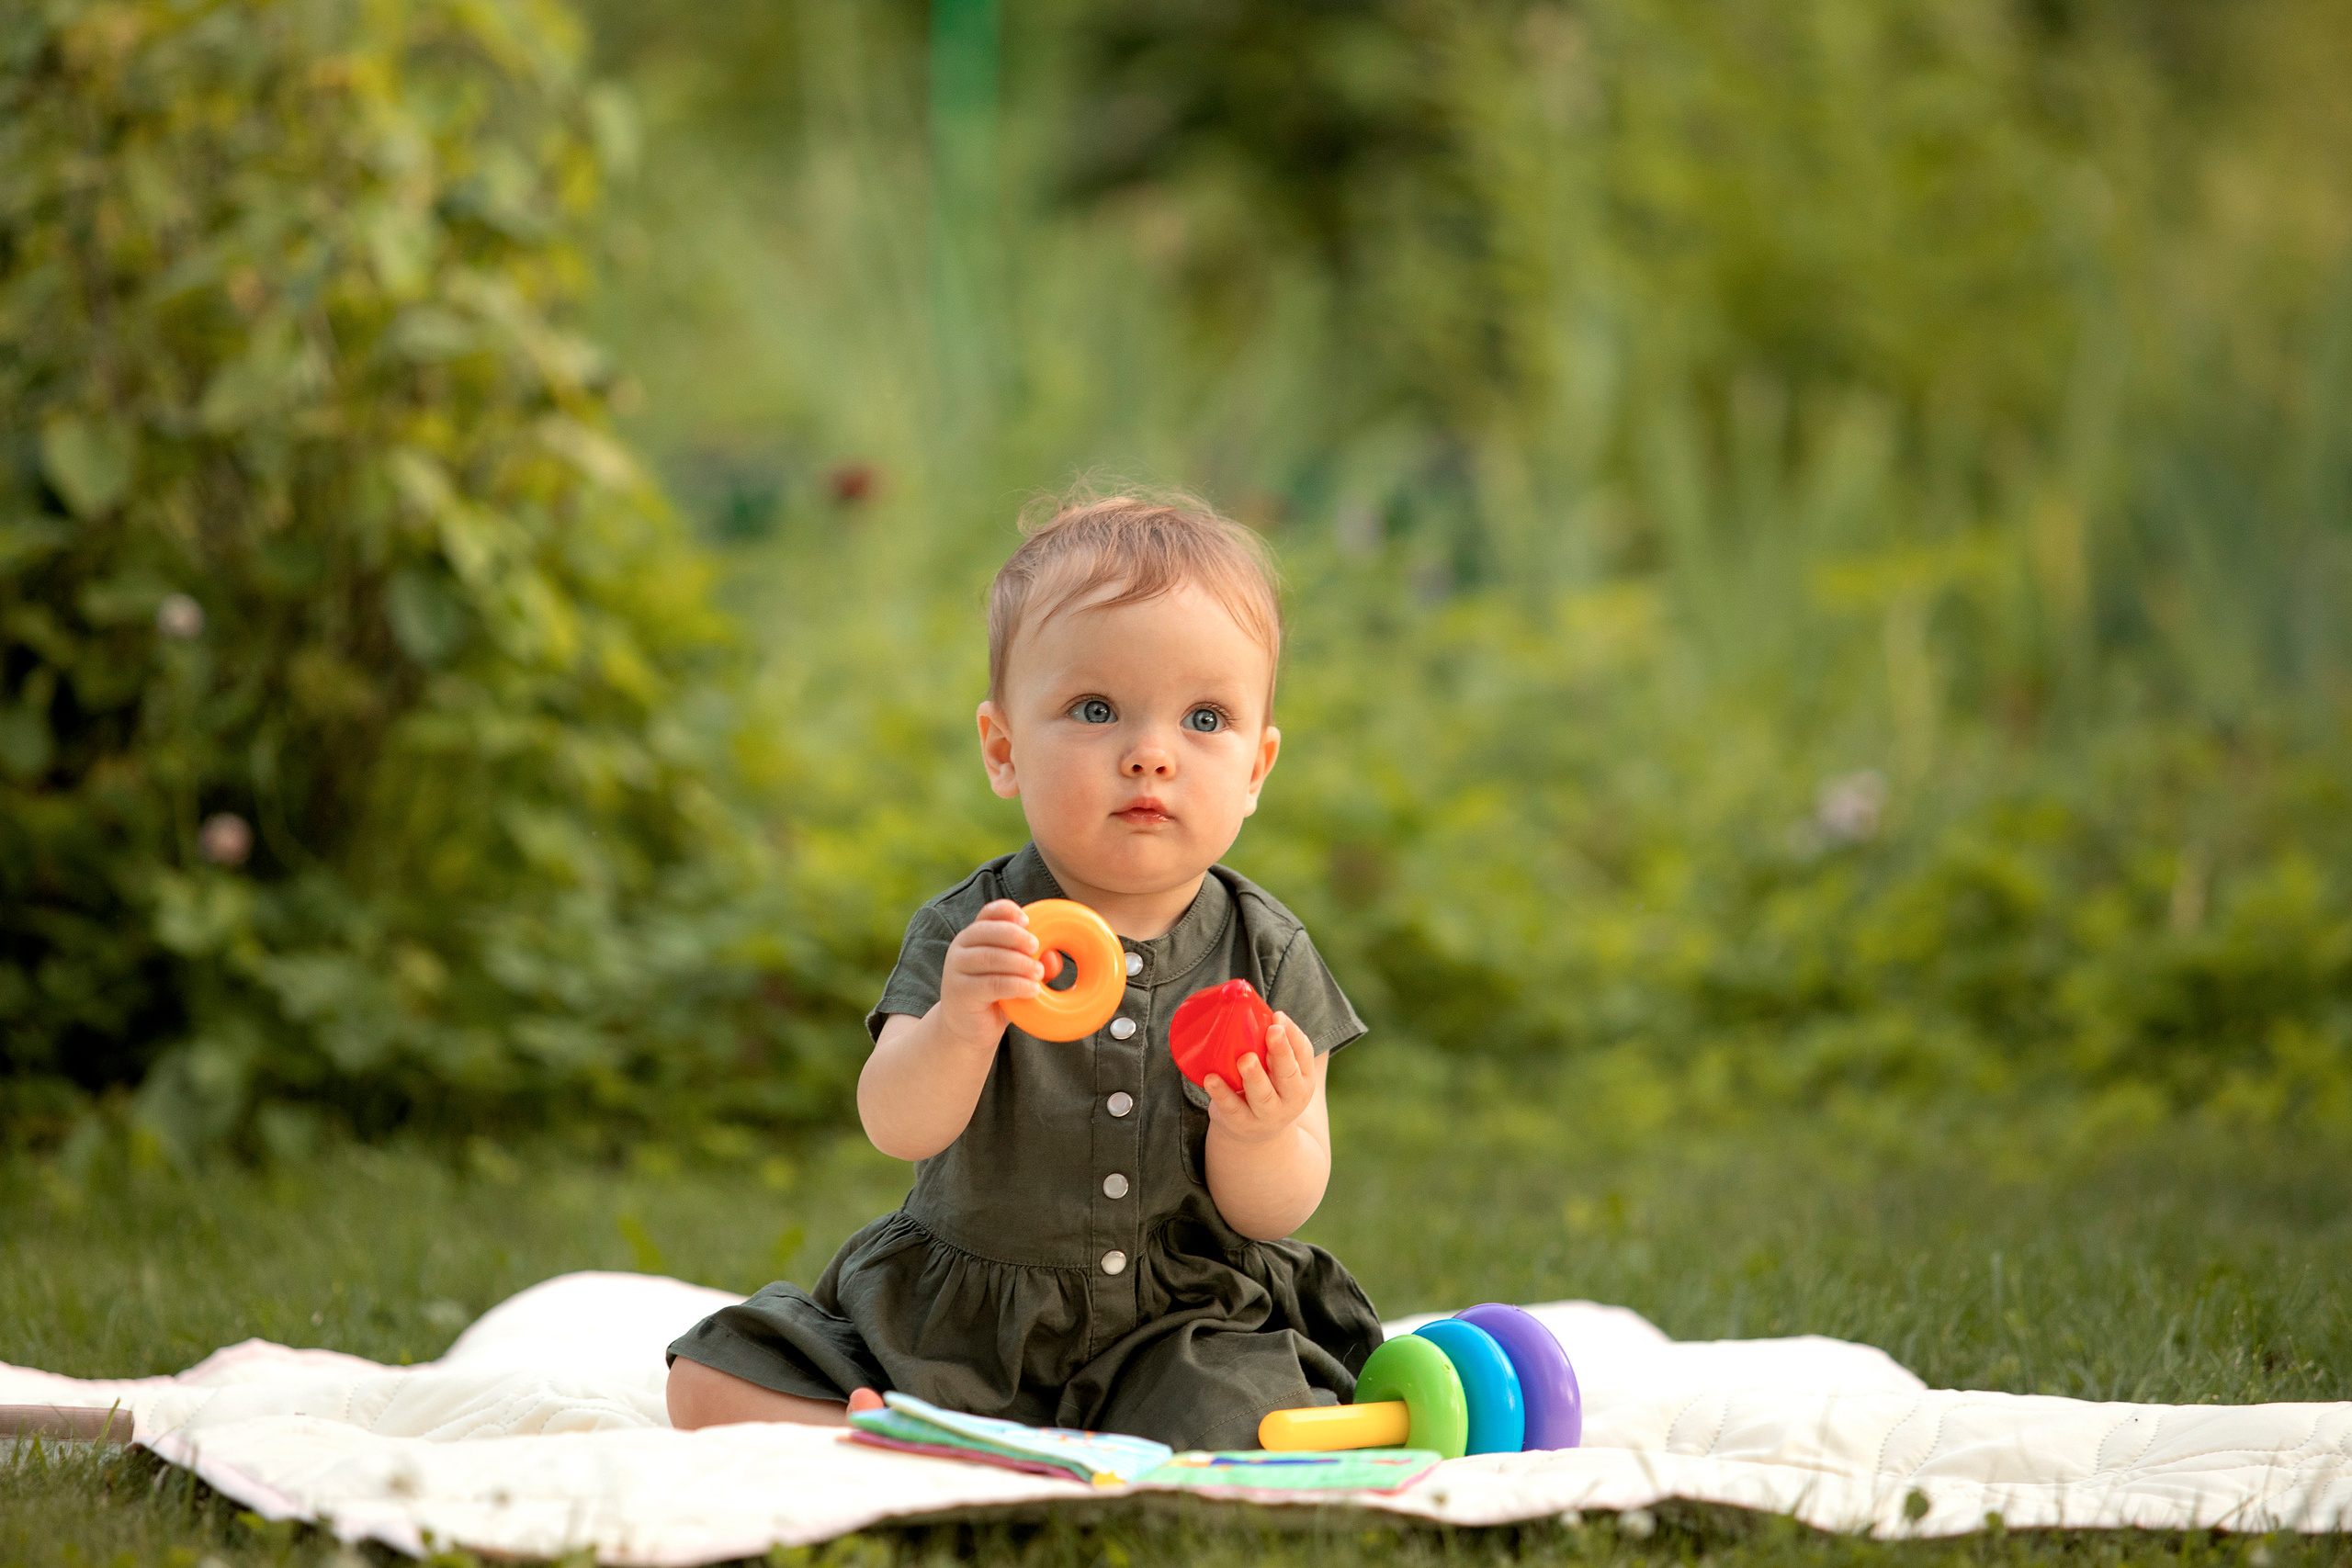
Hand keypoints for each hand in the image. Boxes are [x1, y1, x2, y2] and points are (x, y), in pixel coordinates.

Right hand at [936, 900, 1061, 1047]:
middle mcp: (961, 948)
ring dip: (1019, 963)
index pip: (988, 913)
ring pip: (990, 957)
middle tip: (1036, 948)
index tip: (1027, 920)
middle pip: (987, 931)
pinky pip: (991, 984)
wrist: (968, 1029)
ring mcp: (956, 969)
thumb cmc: (995, 997)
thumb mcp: (1015, 976)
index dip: (1007, 911)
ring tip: (1039, 973)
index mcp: (975, 936)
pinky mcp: (959, 991)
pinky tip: (1032, 990)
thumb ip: (1033, 964)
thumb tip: (1053, 957)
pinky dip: (1015, 985)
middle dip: (1016, 936)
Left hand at [1203, 1011, 1316, 1143]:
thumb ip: (1277, 1045)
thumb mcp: (1282, 1072)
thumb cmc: (1269, 1089)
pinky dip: (1221, 1093)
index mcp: (1303, 1079)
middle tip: (1272, 1031)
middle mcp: (1290, 1099)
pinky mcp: (1241, 1124)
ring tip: (1245, 1058)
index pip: (1304, 1054)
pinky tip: (1211, 1079)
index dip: (1292, 1035)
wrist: (1257, 1138)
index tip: (1278, 1017)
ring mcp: (1266, 1115)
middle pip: (1289, 1075)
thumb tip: (1262, 1007)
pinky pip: (1232, 1108)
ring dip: (1254, 1076)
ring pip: (1262, 1095)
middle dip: (1281, 1052)